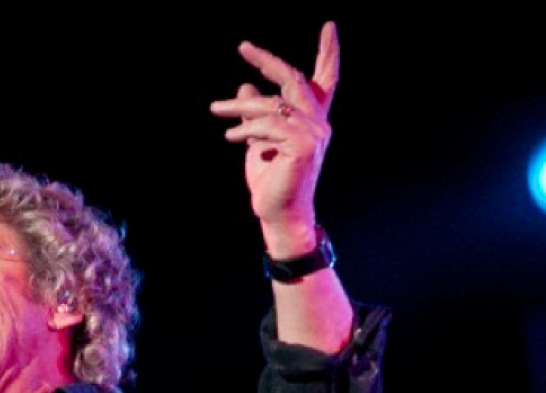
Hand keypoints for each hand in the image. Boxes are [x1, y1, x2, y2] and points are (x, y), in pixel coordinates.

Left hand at [210, 21, 338, 241]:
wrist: (278, 213)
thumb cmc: (271, 180)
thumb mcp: (258, 140)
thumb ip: (255, 115)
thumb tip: (245, 86)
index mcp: (312, 120)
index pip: (325, 81)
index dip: (328, 53)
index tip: (329, 26)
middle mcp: (319, 124)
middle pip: (294, 80)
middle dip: (268, 61)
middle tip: (243, 47)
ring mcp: (313, 134)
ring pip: (271, 104)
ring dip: (240, 106)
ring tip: (216, 110)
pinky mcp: (302, 146)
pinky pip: (268, 125)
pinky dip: (246, 129)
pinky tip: (231, 137)